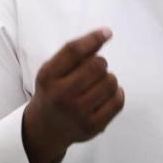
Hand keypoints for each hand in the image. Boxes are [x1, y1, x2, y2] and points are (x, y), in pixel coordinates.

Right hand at [21, 28, 124, 162]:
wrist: (45, 129)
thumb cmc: (53, 92)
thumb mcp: (53, 71)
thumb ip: (75, 53)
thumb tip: (105, 33)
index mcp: (48, 77)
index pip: (73, 51)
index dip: (93, 39)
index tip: (107, 32)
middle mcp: (61, 95)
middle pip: (97, 65)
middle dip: (101, 63)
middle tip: (95, 69)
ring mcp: (77, 113)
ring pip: (110, 82)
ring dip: (109, 78)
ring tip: (98, 84)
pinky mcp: (93, 126)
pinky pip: (118, 101)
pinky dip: (117, 93)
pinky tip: (108, 95)